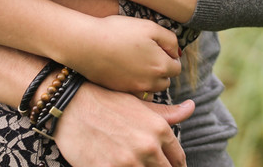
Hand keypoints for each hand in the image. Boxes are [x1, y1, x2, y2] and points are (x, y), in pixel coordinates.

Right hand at [56, 84, 192, 166]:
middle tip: (147, 164)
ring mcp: (128, 162)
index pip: (178, 160)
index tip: (169, 166)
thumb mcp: (139, 104)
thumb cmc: (106, 101)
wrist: (71, 105)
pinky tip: (119, 166)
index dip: (175, 166)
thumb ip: (167, 113)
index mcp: (159, 130)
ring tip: (133, 163)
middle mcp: (148, 147)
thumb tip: (191, 107)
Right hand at [64, 16, 181, 94]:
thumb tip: (176, 53)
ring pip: (151, 89)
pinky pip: (135, 93)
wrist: (87, 44)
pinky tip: (126, 70)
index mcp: (161, 66)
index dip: (170, 55)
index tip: (158, 47)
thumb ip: (170, 40)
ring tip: (137, 62)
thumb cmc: (119, 32)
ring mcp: (134, 89)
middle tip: (147, 53)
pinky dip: (135, 85)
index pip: (176, 67)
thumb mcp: (150, 27)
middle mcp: (150, 82)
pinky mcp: (120, 92)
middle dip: (161, 69)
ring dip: (149, 79)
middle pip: (165, 80)